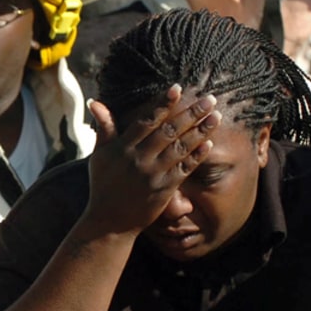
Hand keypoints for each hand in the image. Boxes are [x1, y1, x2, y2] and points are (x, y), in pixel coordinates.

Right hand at [82, 85, 218, 235]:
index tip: (178, 88)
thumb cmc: (103, 185)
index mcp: (123, 147)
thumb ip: (104, 128)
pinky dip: (196, 156)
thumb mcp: (99, 155)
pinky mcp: (164, 189)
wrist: (109, 222)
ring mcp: (153, 174)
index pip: (146, 120)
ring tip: (216, 116)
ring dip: (200, 131)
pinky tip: (209, 143)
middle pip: (169, 130)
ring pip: (180, 147)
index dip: (163, 103)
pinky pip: (184, 169)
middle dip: (191, 113)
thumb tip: (95, 102)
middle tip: (209, 99)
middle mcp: (139, 159)